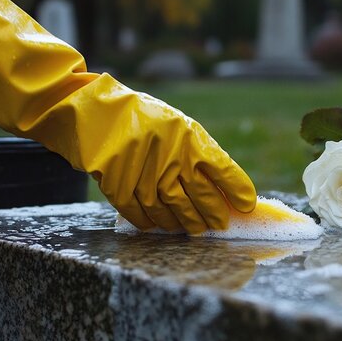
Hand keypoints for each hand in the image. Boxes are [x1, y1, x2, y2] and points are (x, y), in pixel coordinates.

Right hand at [89, 75, 256, 233]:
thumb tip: (223, 188)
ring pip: (173, 212)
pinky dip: (152, 223)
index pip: (224, 170)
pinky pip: (141, 215)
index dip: (239, 192)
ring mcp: (145, 175)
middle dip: (214, 215)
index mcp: (190, 138)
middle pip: (202, 198)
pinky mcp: (121, 188)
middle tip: (220, 224)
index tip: (247, 206)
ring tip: (194, 229)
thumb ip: (198, 152)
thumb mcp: (177, 125)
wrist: (94, 111)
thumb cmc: (142, 118)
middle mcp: (172, 158)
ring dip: (185, 224)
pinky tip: (160, 226)